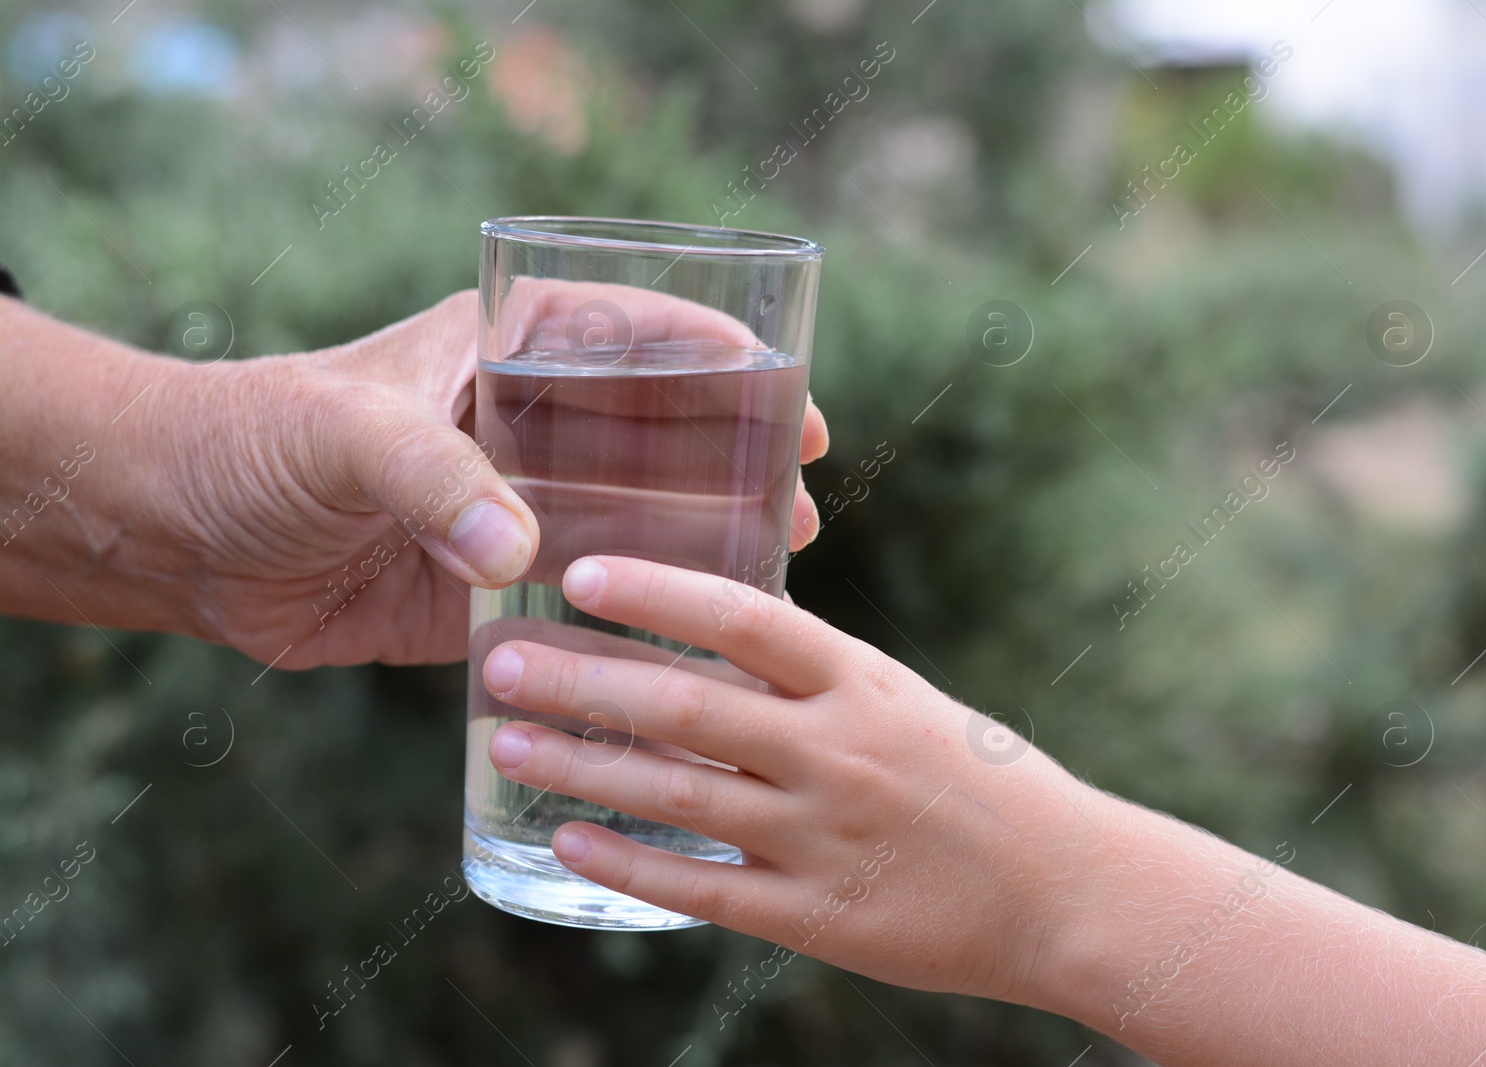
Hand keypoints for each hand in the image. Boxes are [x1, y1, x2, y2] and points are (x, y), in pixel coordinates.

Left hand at [166, 286, 827, 667]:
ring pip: (633, 522)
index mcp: (504, 354)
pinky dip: (631, 618)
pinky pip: (579, 600)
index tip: (789, 397)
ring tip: (775, 571)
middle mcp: (524, 431)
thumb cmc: (256, 442)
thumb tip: (516, 555)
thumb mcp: (347, 434)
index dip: (721, 364)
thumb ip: (432, 480)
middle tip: (802, 501)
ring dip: (701, 544)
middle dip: (734, 462)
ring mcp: (514, 512)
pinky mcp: (489, 590)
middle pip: (657, 436)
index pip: (635, 339)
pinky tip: (688, 644)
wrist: (179, 535)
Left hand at [480, 556, 1112, 1005]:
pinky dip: (628, 861)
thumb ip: (813, 673)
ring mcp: (822, 835)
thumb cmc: (980, 779)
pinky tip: (568, 838)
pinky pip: (701, 886)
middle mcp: (837, 750)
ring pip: (677, 794)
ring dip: (582, 766)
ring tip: (506, 743)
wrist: (1066, 888)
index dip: (658, 594)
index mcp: (862, 683)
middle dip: (583, 681)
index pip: (746, 619)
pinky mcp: (814, 914)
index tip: (580, 574)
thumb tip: (713, 629)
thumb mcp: (904, 700)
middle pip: (687, 706)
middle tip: (499, 662)